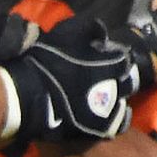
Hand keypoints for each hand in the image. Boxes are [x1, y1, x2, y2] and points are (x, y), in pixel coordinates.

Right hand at [2, 14, 136, 141]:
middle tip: (106, 78)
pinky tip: (109, 114)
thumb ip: (88, 29)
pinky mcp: (99, 127)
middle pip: (127, 82)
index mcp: (109, 63)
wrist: (29, 96)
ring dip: (115, 98)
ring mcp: (107, 109)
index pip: (124, 59)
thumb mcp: (65, 34)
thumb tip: (104, 30)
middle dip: (119, 79)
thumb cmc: (46, 62)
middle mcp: (114, 86)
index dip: (116, 57)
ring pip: (122, 102)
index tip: (107, 56)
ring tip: (103, 97)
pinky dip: (117, 117)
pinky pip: (118, 123)